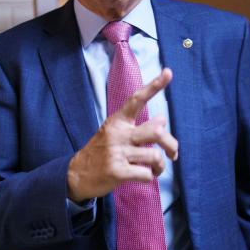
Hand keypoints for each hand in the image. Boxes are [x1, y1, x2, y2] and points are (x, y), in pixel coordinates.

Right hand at [66, 68, 178, 202]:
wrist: (77, 175)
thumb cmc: (101, 152)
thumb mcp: (116, 134)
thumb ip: (138, 126)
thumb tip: (162, 118)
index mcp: (118, 121)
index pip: (137, 99)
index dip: (154, 86)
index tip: (168, 72)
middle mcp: (118, 134)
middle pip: (156, 132)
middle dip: (171, 144)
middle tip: (172, 153)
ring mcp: (117, 153)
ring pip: (154, 156)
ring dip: (161, 166)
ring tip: (156, 169)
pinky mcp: (117, 172)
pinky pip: (146, 174)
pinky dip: (150, 177)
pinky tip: (145, 176)